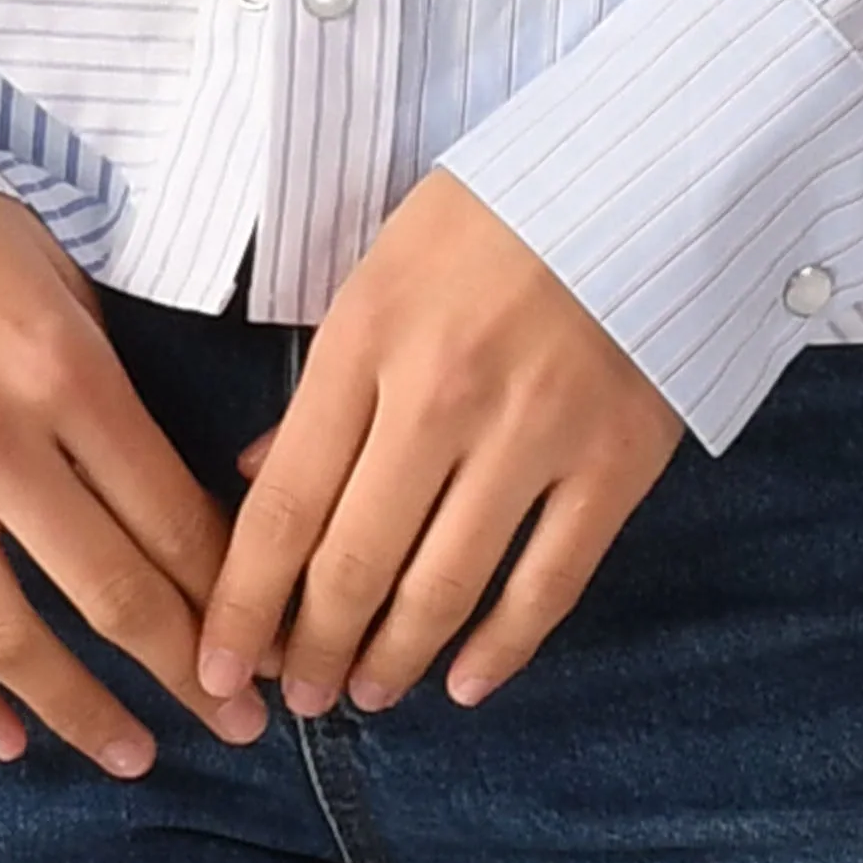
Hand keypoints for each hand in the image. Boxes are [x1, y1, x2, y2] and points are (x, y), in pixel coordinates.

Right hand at [0, 189, 270, 774]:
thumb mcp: (58, 274)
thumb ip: (109, 383)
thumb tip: (182, 499)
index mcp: (60, 368)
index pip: (168, 513)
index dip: (227, 593)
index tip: (264, 644)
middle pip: (110, 589)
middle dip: (187, 670)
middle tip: (238, 721)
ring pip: (9, 638)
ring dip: (82, 712)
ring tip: (136, 753)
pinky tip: (5, 738)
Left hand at [194, 170, 681, 718]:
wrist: (642, 166)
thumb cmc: (493, 213)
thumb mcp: (384, 266)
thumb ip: (325, 381)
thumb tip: (254, 480)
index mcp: (369, 335)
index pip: (285, 504)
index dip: (245, 603)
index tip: (220, 664)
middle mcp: (442, 393)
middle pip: (355, 562)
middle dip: (314, 650)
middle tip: (299, 696)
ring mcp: (533, 432)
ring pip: (443, 588)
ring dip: (393, 660)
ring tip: (367, 692)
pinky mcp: (613, 460)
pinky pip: (547, 584)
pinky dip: (500, 649)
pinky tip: (466, 684)